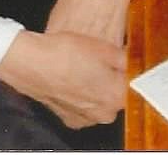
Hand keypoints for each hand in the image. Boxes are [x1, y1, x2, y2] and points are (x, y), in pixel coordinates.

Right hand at [0, 29, 125, 129]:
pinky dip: (82, 95)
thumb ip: (125, 58)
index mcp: (116, 96)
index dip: (131, 70)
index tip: (127, 61)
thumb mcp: (103, 47)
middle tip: (104, 60)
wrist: (33, 64)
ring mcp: (85, 119)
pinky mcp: (69, 119)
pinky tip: (74, 77)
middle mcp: (103, 114)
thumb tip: (133, 60)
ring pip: (101, 102)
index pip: (135, 85)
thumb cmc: (65, 54)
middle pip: (118, 95)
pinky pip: (84, 107)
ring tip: (85, 66)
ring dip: (98, 87)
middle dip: (115, 79)